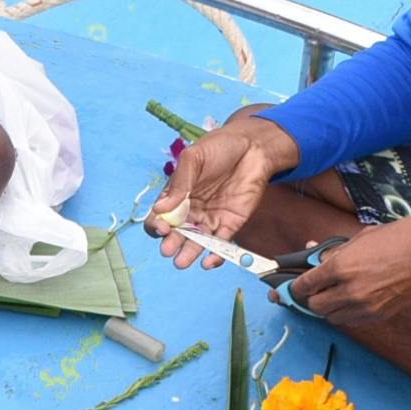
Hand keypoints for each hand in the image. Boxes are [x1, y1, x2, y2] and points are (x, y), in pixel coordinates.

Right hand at [150, 111, 299, 269]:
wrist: (253, 146)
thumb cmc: (219, 147)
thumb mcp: (194, 158)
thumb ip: (180, 183)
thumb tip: (161, 208)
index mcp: (176, 196)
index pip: (161, 216)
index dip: (157, 224)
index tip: (161, 227)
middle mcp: (190, 211)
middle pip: (177, 234)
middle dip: (171, 243)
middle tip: (168, 250)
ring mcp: (210, 220)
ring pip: (196, 243)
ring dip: (189, 253)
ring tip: (182, 262)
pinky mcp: (230, 224)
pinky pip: (221, 244)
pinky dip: (215, 255)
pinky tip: (208, 263)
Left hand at [280, 217, 410, 325]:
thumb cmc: (402, 238)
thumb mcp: (362, 236)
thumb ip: (335, 250)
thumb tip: (313, 250)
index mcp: (341, 268)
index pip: (305, 285)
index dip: (296, 285)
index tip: (294, 284)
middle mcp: (349, 291)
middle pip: (314, 306)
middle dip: (310, 298)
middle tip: (314, 289)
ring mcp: (364, 307)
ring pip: (331, 317)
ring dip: (327, 307)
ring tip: (333, 293)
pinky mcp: (378, 316)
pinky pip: (351, 320)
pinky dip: (345, 313)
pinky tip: (351, 299)